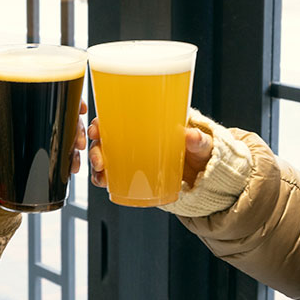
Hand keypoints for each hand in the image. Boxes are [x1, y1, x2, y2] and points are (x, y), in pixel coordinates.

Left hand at [0, 95, 88, 176]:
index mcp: (9, 96)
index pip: (45, 90)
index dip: (67, 97)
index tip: (80, 108)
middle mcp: (20, 113)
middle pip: (57, 115)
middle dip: (74, 128)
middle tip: (78, 142)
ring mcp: (21, 134)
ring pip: (54, 136)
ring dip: (69, 147)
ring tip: (74, 163)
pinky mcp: (17, 154)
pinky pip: (44, 155)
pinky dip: (58, 162)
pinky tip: (67, 172)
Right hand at [86, 121, 211, 190]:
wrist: (204, 175)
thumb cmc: (200, 151)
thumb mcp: (201, 144)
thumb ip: (197, 140)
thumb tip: (190, 135)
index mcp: (145, 124)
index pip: (115, 118)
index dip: (100, 123)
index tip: (96, 130)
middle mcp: (133, 138)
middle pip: (104, 139)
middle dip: (95, 149)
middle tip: (99, 161)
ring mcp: (132, 156)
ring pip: (104, 156)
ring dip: (96, 166)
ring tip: (101, 177)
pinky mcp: (134, 173)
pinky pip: (111, 174)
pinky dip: (103, 178)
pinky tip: (103, 182)